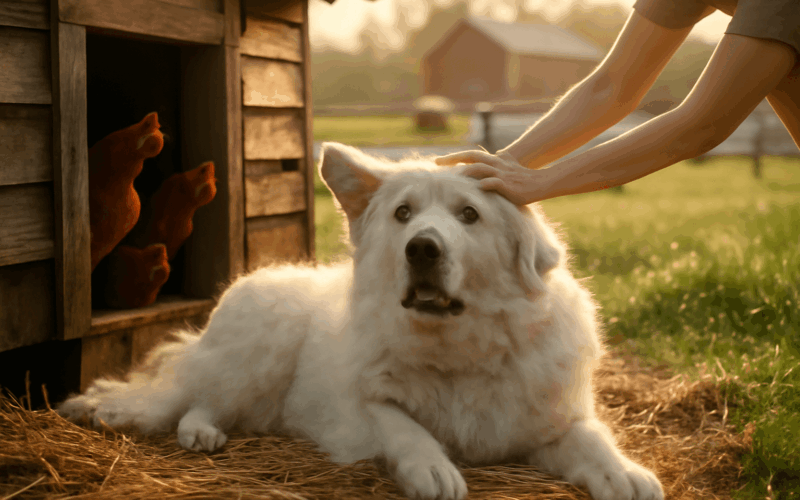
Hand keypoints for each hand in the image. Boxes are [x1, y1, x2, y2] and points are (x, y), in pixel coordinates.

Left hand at [435, 150, 550, 204]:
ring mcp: (501, 173)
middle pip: (471, 156)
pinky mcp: (506, 184)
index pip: (471, 154)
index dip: (455, 156)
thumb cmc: (523, 179)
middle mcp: (496, 163)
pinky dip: (481, 185)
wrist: (541, 183)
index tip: (438, 160)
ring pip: (479, 168)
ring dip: (465, 172)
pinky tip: (474, 189)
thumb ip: (495, 166)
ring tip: (453, 178)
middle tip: (437, 163)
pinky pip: (491, 183)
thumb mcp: (507, 168)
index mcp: (494, 160)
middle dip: (453, 159)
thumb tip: (486, 167)